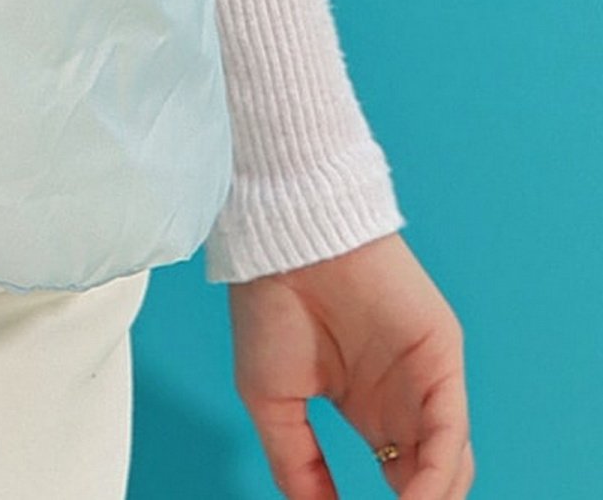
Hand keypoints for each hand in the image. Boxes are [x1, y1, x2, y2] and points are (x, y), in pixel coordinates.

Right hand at [228, 233, 472, 497]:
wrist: (282, 243)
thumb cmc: (269, 304)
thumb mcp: (271, 399)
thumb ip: (296, 462)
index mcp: (371, 407)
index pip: (401, 479)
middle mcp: (405, 400)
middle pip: (432, 480)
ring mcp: (427, 382)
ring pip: (451, 465)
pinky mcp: (442, 362)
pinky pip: (451, 434)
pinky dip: (438, 478)